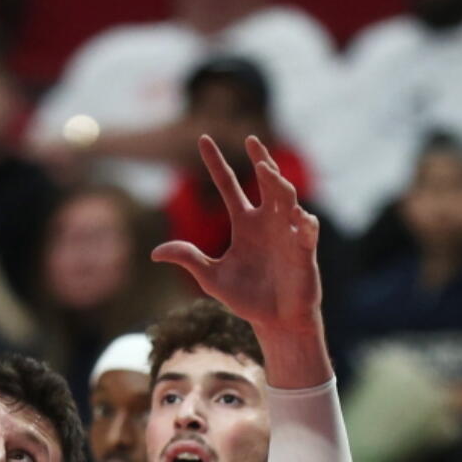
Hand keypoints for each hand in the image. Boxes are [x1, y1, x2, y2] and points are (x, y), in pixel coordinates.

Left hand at [152, 135, 321, 333]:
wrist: (275, 321)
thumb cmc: (246, 298)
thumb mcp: (210, 277)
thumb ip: (188, 259)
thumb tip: (154, 252)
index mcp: (244, 223)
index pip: (228, 185)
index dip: (216, 164)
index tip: (203, 139)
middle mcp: (266, 222)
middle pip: (265, 182)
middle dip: (260, 161)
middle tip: (250, 141)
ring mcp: (287, 233)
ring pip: (286, 199)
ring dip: (278, 184)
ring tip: (266, 170)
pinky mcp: (304, 252)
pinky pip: (306, 232)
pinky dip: (303, 225)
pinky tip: (299, 218)